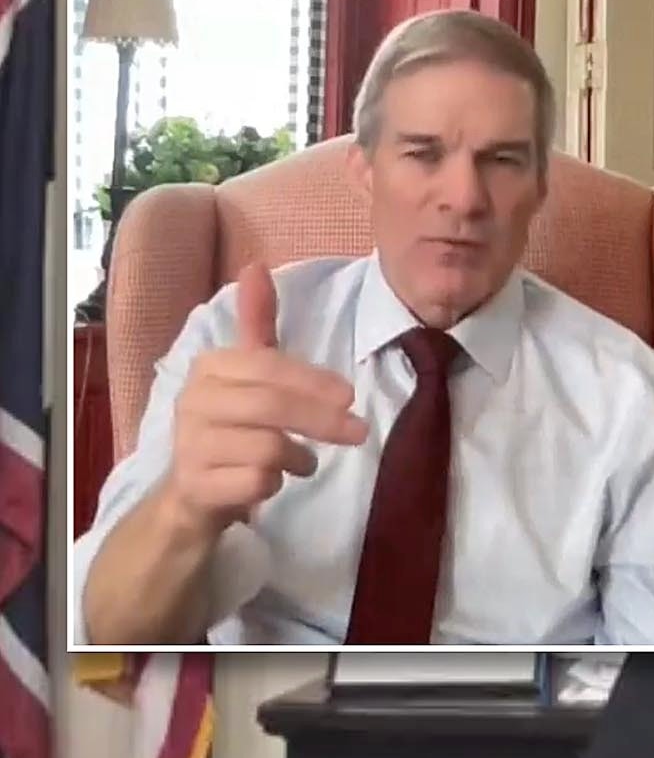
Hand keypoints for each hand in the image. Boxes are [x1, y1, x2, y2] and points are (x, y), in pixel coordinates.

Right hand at [160, 263, 368, 537]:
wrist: (192, 493)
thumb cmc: (233, 424)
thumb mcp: (248, 372)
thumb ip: (257, 322)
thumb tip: (256, 264)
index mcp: (209, 367)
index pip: (268, 367)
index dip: (313, 381)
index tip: (351, 395)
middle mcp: (192, 401)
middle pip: (271, 406)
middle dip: (323, 420)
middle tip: (359, 432)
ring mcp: (190, 446)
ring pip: (267, 448)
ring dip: (299, 457)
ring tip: (301, 460)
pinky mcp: (197, 487)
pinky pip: (256, 482)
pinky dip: (275, 484)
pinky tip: (270, 482)